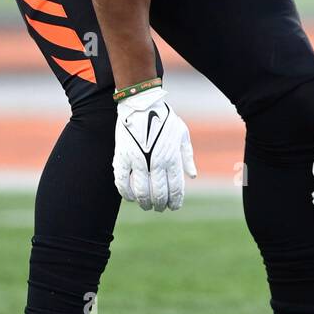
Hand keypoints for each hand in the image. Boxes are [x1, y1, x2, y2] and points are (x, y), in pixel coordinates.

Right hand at [113, 86, 196, 211]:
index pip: (175, 188)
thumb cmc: (164, 118)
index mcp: (172, 157)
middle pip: (158, 193)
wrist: (142, 104)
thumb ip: (187, 156)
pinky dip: (126, 193)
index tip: (173, 207)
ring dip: (144, 203)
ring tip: (146, 206)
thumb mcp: (182, 134)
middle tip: (159, 208)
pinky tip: (130, 197)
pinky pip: (122, 182)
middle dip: (160, 205)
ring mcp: (138, 161)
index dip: (175, 201)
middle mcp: (156, 162)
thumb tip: (191, 176)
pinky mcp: (122, 158)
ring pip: (141, 192)